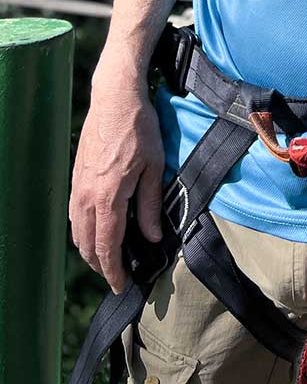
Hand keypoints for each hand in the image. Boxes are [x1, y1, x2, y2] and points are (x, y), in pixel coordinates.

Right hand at [69, 61, 164, 293]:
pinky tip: (98, 229)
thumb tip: (152, 237)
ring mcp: (78, 187)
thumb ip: (151, 204)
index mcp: (107, 198)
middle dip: (100, 265)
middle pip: (87, 245)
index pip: (106, 247)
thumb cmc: (139, 129)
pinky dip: (84, 230)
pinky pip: (75, 214)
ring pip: (78, 231)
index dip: (113, 272)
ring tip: (109, 258)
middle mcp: (86, 197)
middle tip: (117, 276)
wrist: (115, 98)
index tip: (122, 286)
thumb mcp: (154, 167)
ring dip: (90, 249)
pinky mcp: (76, 176)